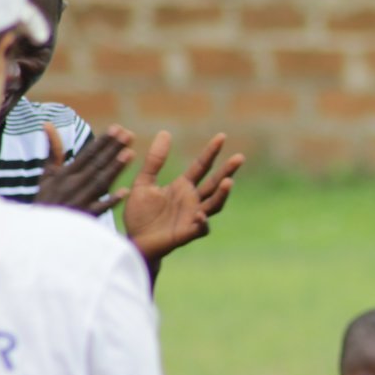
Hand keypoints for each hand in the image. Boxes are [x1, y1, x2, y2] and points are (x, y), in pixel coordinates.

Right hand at [36, 123, 133, 214]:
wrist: (41, 230)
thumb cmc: (47, 198)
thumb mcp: (47, 174)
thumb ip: (53, 150)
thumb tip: (48, 124)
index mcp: (67, 173)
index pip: (88, 154)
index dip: (103, 141)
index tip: (117, 128)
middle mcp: (74, 184)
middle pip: (97, 164)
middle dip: (113, 149)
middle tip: (129, 134)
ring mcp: (81, 200)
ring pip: (101, 182)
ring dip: (115, 168)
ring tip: (130, 154)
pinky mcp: (86, 216)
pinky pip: (100, 208)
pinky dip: (111, 201)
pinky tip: (125, 192)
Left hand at [122, 131, 242, 262]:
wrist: (135, 241)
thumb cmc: (140, 214)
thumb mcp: (144, 182)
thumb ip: (155, 161)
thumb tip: (166, 132)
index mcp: (184, 187)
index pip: (202, 166)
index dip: (211, 152)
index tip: (222, 136)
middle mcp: (193, 200)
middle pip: (215, 183)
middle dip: (228, 170)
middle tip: (240, 157)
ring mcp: (193, 216)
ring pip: (214, 204)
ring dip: (222, 194)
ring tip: (228, 182)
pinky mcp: (188, 232)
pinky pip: (201, 227)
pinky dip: (203, 222)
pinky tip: (200, 216)